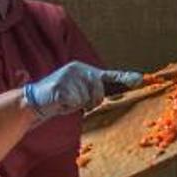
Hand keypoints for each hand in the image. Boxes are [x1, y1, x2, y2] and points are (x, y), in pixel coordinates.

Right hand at [23, 61, 140, 118]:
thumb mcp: (82, 93)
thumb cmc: (62, 98)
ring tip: (68, 101)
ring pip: (89, 98)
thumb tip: (117, 92)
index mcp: (85, 70)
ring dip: (80, 105)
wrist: (36, 101)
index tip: (141, 79)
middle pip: (100, 91)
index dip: (125, 78)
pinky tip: (61, 103)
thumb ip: (97, 92)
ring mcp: (69, 77)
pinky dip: (70, 106)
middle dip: (92, 101)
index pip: (109, 75)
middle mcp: (78, 69)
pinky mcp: (62, 86)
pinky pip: (76, 102)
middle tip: (77, 102)